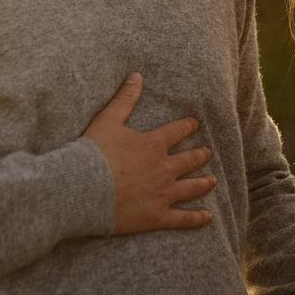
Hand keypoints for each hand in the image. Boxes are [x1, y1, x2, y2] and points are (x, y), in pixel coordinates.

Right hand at [83, 73, 214, 233]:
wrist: (82, 188)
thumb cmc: (93, 153)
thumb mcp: (108, 120)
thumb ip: (125, 98)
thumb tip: (137, 75)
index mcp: (153, 145)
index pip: (177, 132)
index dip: (187, 127)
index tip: (195, 124)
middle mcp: (164, 169)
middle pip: (189, 160)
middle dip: (200, 155)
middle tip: (207, 153)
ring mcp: (162, 194)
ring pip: (190, 188)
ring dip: (203, 183)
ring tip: (212, 181)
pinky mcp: (156, 217)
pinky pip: (182, 219)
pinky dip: (196, 218)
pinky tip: (207, 217)